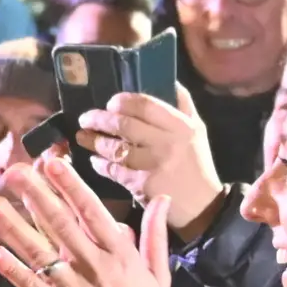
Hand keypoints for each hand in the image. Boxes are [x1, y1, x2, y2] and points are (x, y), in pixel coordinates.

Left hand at [0, 151, 195, 286]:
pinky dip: (12, 270)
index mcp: (121, 255)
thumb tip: (161, 200)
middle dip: (35, 195)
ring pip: (40, 253)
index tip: (51, 163)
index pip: (92, 212)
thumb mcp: (160, 275)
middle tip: (12, 172)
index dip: (70, 185)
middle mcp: (96, 267)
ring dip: (14, 228)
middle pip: (61, 224)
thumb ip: (155, 236)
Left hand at [79, 88, 224, 235]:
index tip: (111, 102)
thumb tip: (168, 80)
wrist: (201, 206)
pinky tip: (96, 160)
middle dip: (99, 119)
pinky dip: (101, 164)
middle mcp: (167, 143)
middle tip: (87, 118)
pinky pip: (114, 170)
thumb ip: (183, 104)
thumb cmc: (195, 163)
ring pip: (115, 148)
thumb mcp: (197, 129)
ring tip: (84, 137)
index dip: (122, 101)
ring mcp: (153, 165)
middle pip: (124, 125)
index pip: (145, 105)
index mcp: (180, 125)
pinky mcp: (142, 185)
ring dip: (95, 141)